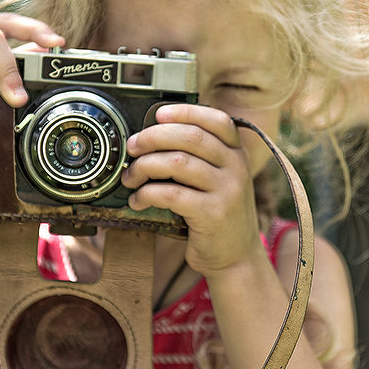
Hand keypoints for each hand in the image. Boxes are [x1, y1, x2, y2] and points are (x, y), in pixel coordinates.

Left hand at [120, 103, 264, 276]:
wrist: (236, 257)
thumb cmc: (218, 214)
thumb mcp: (220, 180)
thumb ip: (201, 158)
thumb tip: (154, 136)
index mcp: (237, 154)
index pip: (216, 120)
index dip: (186, 112)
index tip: (158, 114)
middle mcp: (236, 167)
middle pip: (191, 136)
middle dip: (154, 137)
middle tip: (133, 146)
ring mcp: (228, 190)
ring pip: (177, 162)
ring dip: (145, 166)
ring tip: (130, 177)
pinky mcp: (213, 214)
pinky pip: (171, 194)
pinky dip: (147, 194)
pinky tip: (138, 200)